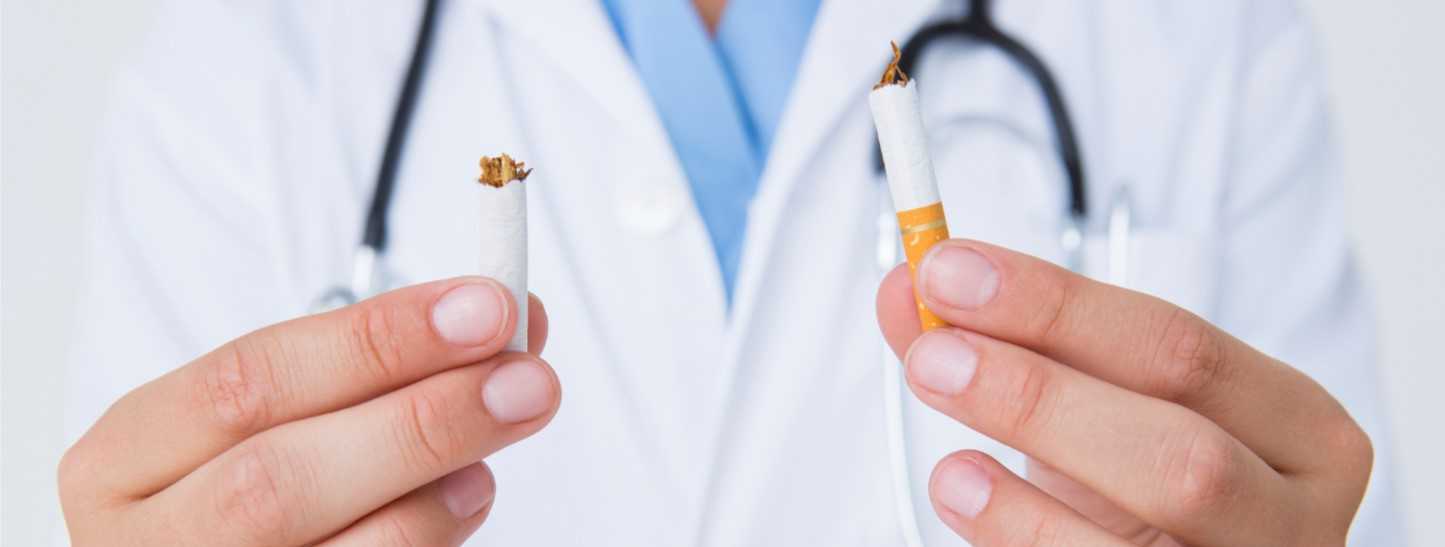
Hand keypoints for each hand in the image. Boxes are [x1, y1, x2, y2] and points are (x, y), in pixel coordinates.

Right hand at [59, 277, 559, 545]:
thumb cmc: (246, 481)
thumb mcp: (272, 415)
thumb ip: (372, 367)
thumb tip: (503, 318)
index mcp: (125, 459)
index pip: (250, 381)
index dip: (376, 342)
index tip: (483, 308)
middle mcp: (145, 540)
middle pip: (279, 479)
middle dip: (419, 420)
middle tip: (525, 382)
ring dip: (430, 501)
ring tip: (488, 461)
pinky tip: (463, 507)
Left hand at [877, 240, 1371, 545]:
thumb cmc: (1136, 474)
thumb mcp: (1094, 401)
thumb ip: (1010, 342)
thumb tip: (907, 288)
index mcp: (1296, 428)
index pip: (1182, 349)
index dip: (1057, 306)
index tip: (948, 272)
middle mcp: (1290, 514)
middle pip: (1182, 454)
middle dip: (1042, 398)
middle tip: (934, 357)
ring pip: (1160, 524)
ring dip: (1033, 495)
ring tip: (949, 466)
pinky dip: (1024, 539)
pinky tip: (969, 503)